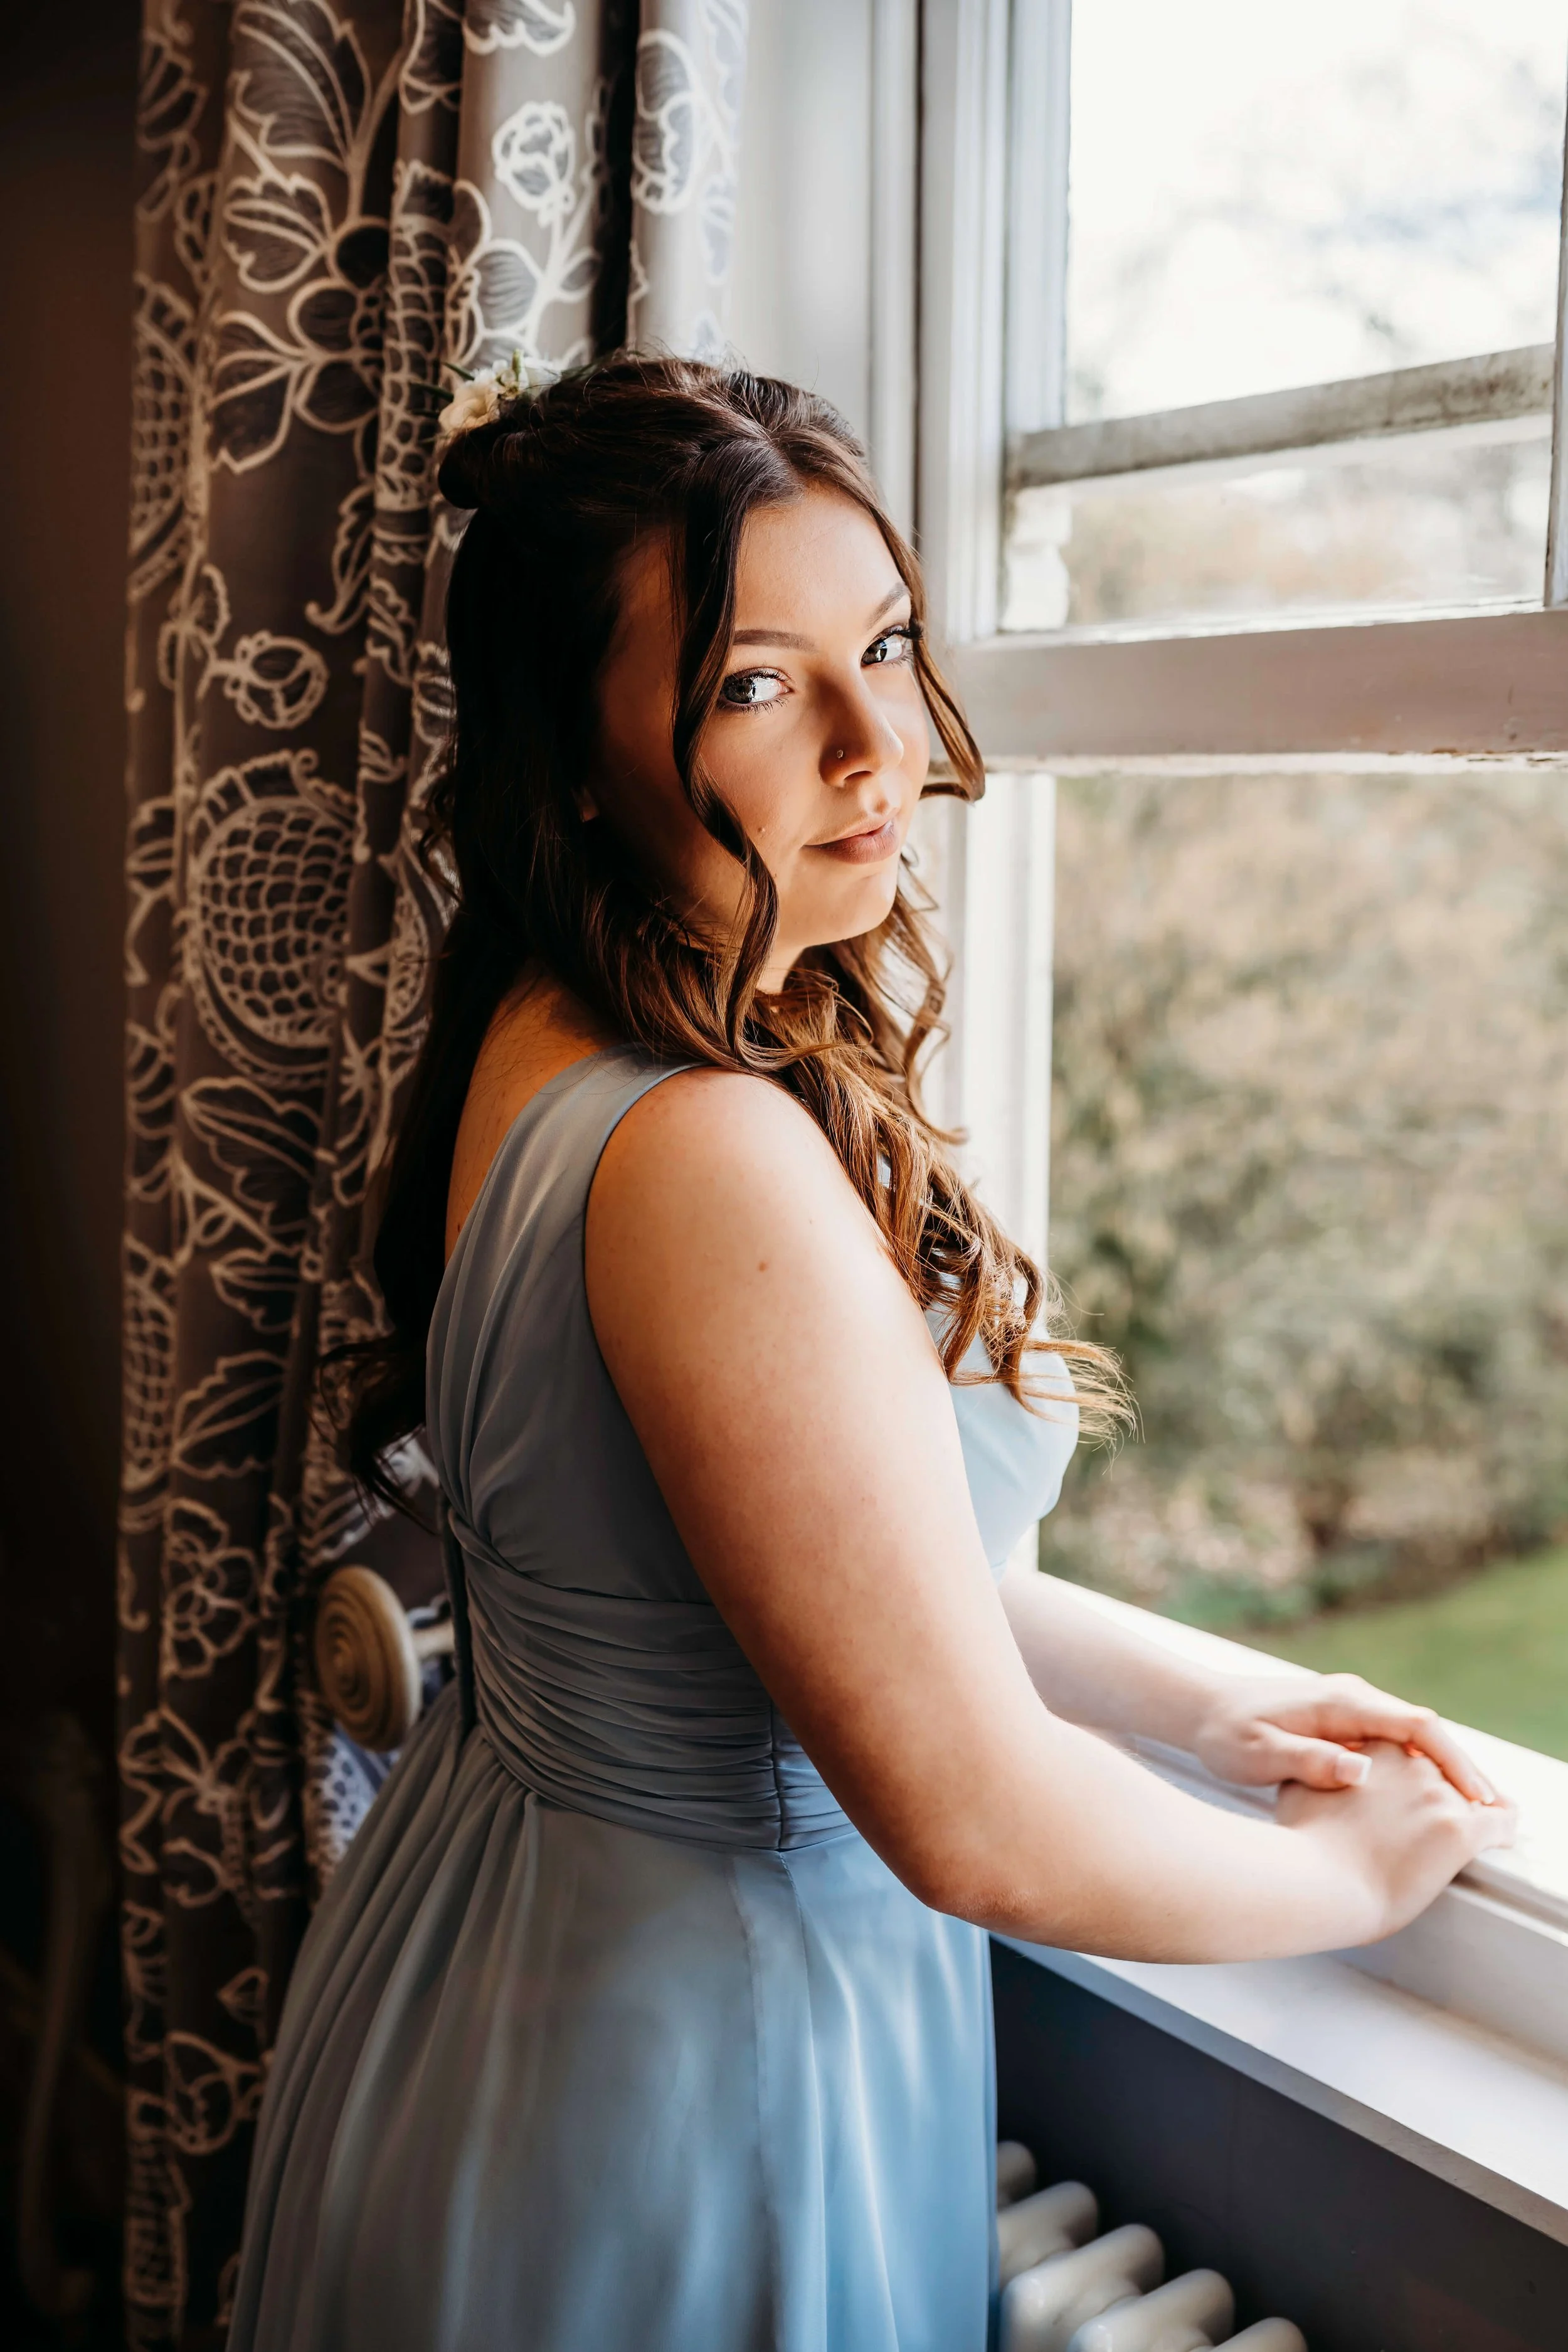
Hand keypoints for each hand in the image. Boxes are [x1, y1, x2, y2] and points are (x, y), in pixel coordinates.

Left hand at [1190, 1670, 1496, 1802]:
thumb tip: (1361, 1770)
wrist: (1200, 1710)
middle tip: (1496, 1814)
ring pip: (1415, 1740)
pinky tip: (1434, 1803)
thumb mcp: (1260, 1752)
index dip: (1452, 1761)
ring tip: (1479, 1817)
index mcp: (1342, 1702)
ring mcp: (1351, 1709)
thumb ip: (1309, 1760)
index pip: (1416, 1725)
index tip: (1477, 1797)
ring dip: (1446, 1772)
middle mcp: (1354, 1698)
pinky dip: (1421, 1771)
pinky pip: (1396, 1745)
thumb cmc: (1225, 1733)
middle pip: (1427, 1731)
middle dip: (1463, 1770)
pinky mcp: (1344, 1724)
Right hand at [1277, 1739, 1515, 1943]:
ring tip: (1469, 1830)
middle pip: (1443, 1772)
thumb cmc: (1305, 1845)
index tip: (1413, 1793)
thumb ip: (1320, 1772)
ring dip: (1474, 1810)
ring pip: (1475, 1795)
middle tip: (1432, 1821)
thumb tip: (1323, 1773)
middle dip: (1442, 1792)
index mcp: (1377, 1750)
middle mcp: (1413, 1765)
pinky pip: (1502, 1822)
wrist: (1320, 1883)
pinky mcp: (1459, 1831)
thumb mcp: (1301, 1789)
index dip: (1413, 1775)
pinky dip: (1503, 1829)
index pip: (1412, 1752)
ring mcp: (1438, 1796)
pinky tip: (1501, 1839)